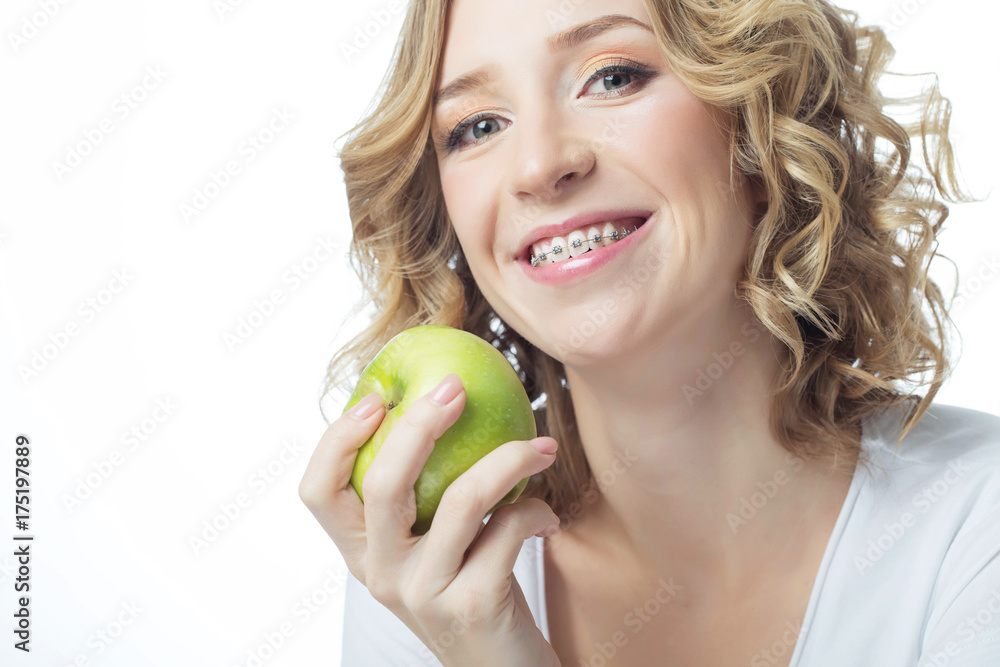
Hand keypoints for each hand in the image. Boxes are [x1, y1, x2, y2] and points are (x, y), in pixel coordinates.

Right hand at [299, 373, 561, 666]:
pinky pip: (507, 530)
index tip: (377, 398)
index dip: (336, 439)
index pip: (317, 492)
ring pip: (460, 499)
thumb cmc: (472, 594)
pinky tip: (547, 518)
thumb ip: (423, 499)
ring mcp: (424, 593)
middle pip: (382, 482)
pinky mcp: (473, 606)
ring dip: (508, 459)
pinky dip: (535, 510)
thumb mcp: (432, 550)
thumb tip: (441, 404)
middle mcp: (382, 575)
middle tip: (455, 388)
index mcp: (363, 553)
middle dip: (419, 423)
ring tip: (540, 447)